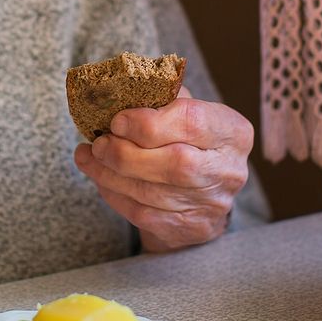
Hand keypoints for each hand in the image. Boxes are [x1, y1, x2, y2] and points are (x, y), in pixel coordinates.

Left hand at [72, 89, 253, 251]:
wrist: (203, 193)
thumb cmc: (188, 141)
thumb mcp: (184, 112)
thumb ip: (161, 99)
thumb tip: (117, 92)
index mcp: (232, 132)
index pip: (192, 122)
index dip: (149, 122)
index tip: (117, 120)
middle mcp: (229, 170)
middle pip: (175, 164)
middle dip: (126, 153)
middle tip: (99, 143)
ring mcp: (212, 204)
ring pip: (152, 192)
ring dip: (111, 174)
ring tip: (89, 157)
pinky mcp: (191, 228)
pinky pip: (143, 213)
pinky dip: (114, 194)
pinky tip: (101, 178)